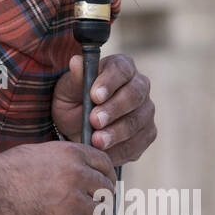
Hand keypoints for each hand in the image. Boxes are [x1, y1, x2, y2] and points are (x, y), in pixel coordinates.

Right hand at [0, 141, 115, 214]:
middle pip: (107, 195)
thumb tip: (82, 172)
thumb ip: (63, 161)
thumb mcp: (36, 154)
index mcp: (70, 154)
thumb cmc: (2, 176)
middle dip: (105, 208)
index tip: (106, 192)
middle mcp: (76, 176)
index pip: (105, 166)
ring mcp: (72, 204)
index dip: (108, 180)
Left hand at [51, 52, 155, 167]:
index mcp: (120, 67)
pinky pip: (139, 143)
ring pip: (138, 121)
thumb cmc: (73, 102)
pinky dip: (121, 149)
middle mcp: (139, 86)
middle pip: (134, 95)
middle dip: (114, 109)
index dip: (109, 82)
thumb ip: (75, 79)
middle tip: (94, 120)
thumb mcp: (67, 90)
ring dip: (117, 132)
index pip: (121, 69)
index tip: (94, 96)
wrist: (76, 128)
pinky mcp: (147, 134)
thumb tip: (76, 61)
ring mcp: (146, 111)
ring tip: (96, 141)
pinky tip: (105, 152)